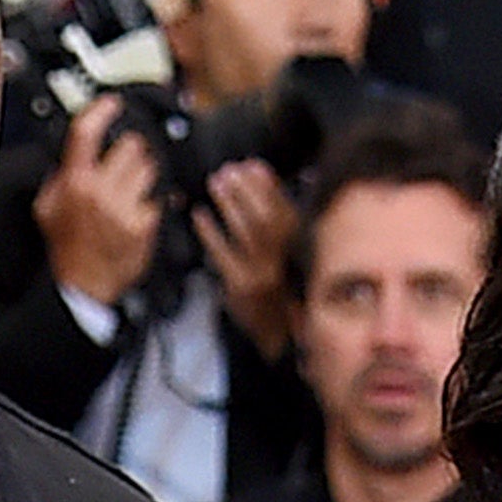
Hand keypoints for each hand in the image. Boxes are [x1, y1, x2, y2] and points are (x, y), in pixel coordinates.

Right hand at [33, 95, 162, 313]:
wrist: (83, 286)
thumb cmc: (67, 249)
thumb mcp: (47, 208)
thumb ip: (58, 177)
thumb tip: (73, 152)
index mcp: (73, 183)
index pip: (87, 132)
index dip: (102, 111)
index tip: (112, 105)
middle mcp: (99, 192)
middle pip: (130, 146)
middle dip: (129, 152)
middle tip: (123, 165)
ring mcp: (124, 209)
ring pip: (149, 169)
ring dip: (143, 175)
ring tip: (130, 192)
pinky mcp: (143, 226)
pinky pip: (158, 199)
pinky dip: (151, 203)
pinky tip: (137, 214)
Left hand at [193, 156, 298, 349]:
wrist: (280, 336)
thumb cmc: (283, 291)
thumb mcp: (295, 257)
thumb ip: (288, 224)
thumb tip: (274, 186)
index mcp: (301, 248)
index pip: (287, 208)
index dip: (269, 184)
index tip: (253, 165)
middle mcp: (284, 260)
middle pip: (266, 216)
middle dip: (246, 189)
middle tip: (228, 171)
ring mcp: (262, 273)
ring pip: (246, 231)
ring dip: (229, 203)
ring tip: (216, 183)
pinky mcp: (240, 287)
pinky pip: (222, 253)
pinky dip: (209, 231)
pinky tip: (200, 216)